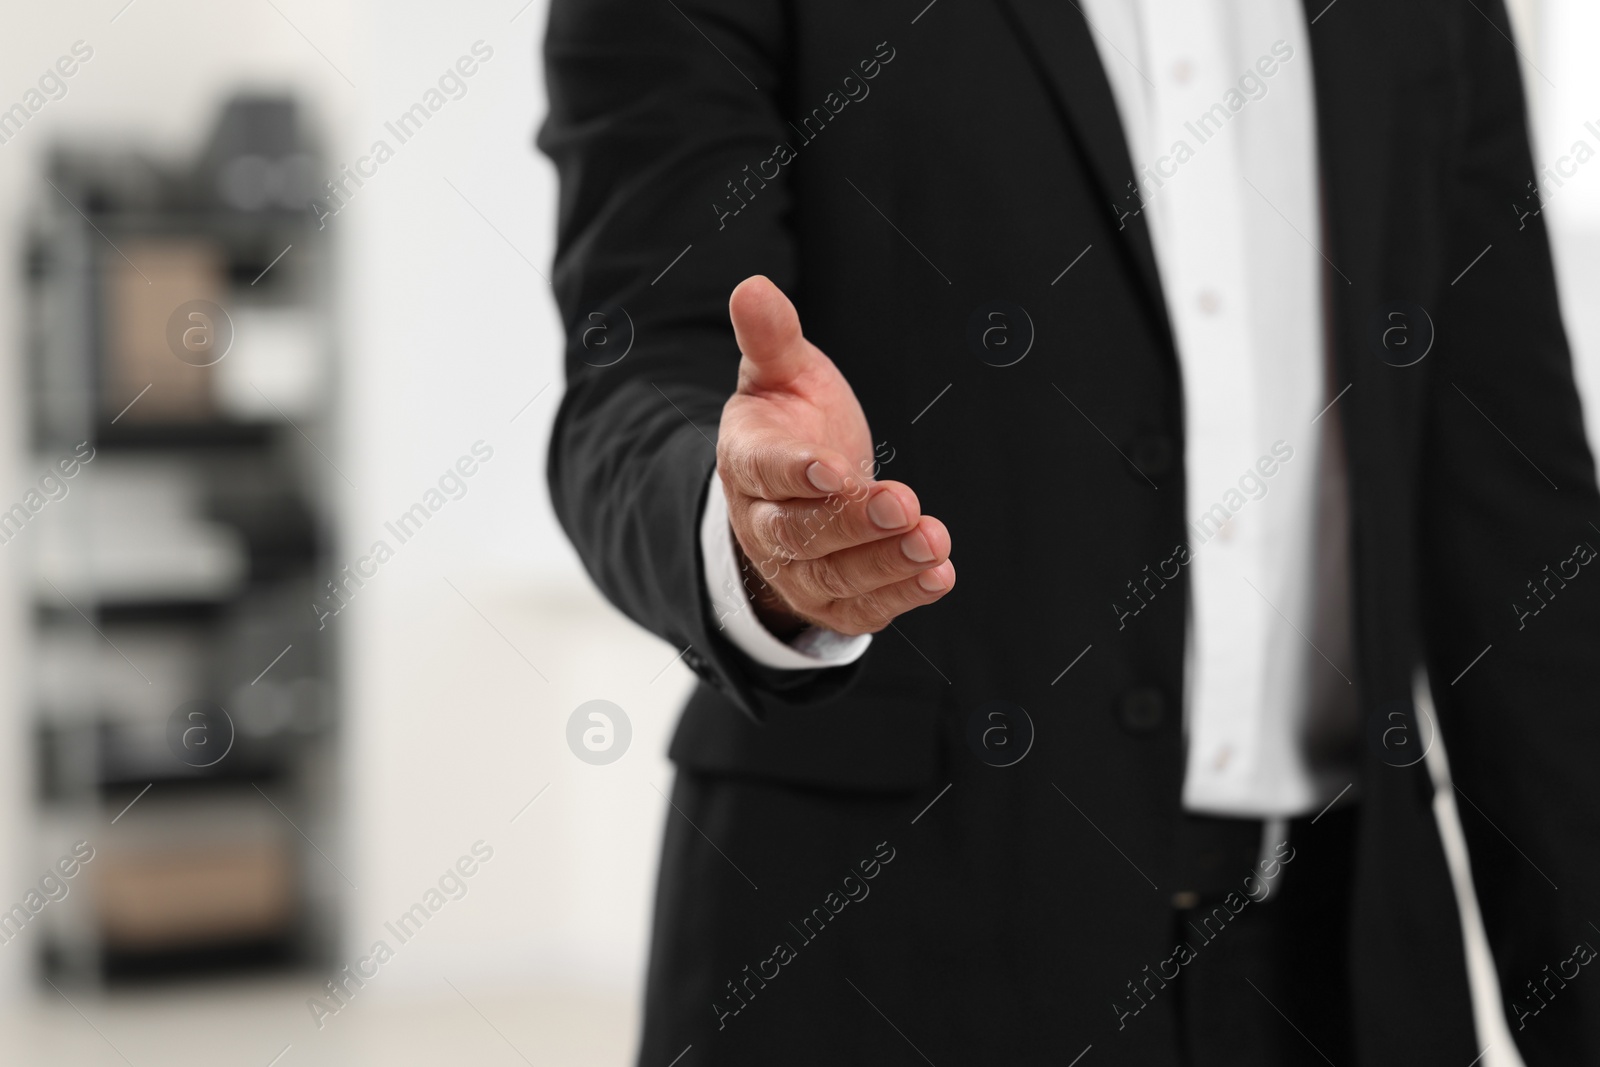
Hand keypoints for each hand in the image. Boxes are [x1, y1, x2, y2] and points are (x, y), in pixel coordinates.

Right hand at [716, 276, 954, 637]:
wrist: (790, 495)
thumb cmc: (790, 424)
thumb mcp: (779, 375)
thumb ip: (772, 338)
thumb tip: (753, 286)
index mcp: (746, 464)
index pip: (763, 472)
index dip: (796, 474)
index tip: (834, 470)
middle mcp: (764, 525)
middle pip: (801, 533)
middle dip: (854, 523)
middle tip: (904, 505)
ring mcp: (796, 570)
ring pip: (836, 576)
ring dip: (887, 562)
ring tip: (934, 543)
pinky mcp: (831, 601)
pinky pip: (863, 608)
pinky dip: (902, 595)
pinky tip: (938, 575)